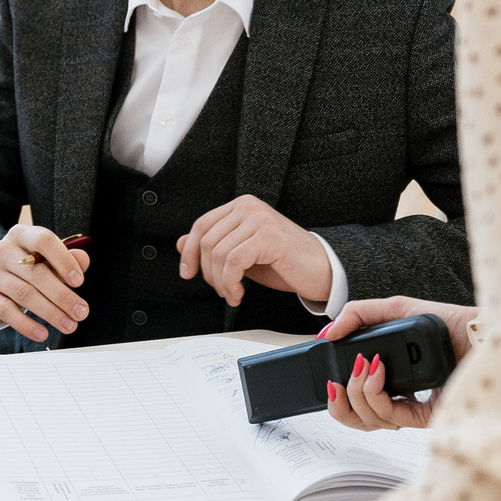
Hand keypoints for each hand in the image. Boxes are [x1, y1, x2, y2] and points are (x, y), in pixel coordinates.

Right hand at [0, 226, 91, 343]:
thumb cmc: (24, 267)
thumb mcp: (45, 258)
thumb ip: (66, 258)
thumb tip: (82, 260)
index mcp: (21, 235)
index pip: (43, 240)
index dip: (63, 260)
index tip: (79, 281)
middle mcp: (4, 251)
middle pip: (36, 273)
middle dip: (62, 296)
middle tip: (81, 312)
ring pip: (24, 294)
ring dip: (50, 312)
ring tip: (69, 325)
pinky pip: (8, 312)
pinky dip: (27, 325)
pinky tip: (43, 333)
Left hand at [179, 196, 328, 304]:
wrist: (320, 270)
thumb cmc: (283, 263)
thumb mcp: (241, 253)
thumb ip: (214, 245)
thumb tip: (180, 244)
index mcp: (241, 206)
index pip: (201, 225)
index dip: (189, 251)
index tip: (187, 273)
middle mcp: (249, 206)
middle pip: (207, 241)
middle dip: (208, 272)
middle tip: (221, 290)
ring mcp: (259, 219)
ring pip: (218, 254)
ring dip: (221, 283)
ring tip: (233, 294)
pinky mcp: (268, 236)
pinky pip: (233, 262)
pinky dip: (230, 283)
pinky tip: (239, 294)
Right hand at [319, 296, 475, 430]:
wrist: (477, 331)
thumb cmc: (446, 322)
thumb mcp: (395, 309)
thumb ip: (357, 315)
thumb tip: (327, 334)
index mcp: (390, 380)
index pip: (356, 403)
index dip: (338, 398)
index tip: (328, 380)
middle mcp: (401, 399)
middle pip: (357, 419)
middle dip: (339, 404)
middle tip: (336, 381)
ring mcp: (414, 410)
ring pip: (370, 421)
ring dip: (357, 392)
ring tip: (363, 364)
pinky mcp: (427, 417)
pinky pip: (390, 417)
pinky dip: (375, 393)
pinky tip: (377, 371)